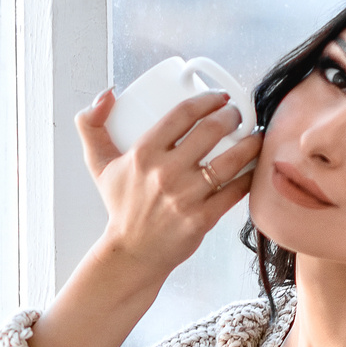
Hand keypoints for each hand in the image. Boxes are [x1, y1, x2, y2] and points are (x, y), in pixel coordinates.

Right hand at [74, 86, 262, 284]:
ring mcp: (186, 197)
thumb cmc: (121, 206)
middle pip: (212, 130)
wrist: (132, 253)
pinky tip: (254, 167)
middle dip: (233, 115)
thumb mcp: (99, 164)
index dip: (208, 99)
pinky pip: (236, 190)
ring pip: (232, 159)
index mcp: (143, 153)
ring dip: (251, 142)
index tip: (220, 98)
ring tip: (254, 136)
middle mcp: (165, 173)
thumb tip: (106, 94)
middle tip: (238, 115)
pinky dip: (250, 176)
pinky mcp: (202, 219)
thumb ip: (91, 126)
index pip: (184, 113)